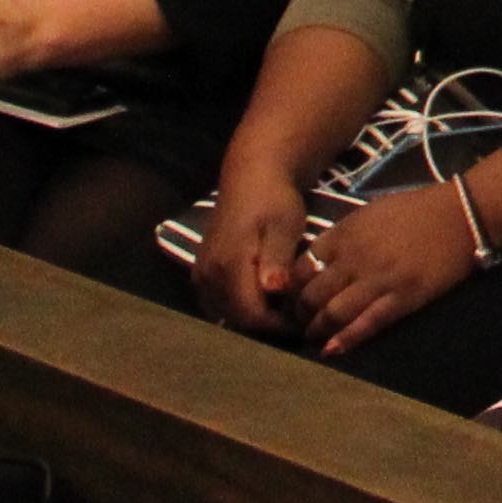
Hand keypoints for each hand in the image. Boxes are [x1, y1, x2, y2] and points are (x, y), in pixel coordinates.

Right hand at [191, 166, 317, 336]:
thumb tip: (272, 289)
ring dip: (252, 317)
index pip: (250, 314)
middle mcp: (207, 275)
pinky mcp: (201, 274)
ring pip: (225, 314)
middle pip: (236, 319)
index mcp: (228, 265)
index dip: (277, 324)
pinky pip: (217, 304)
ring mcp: (200, 276)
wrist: (250, 178)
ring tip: (282, 308)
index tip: (301, 320)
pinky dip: (239, 308)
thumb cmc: (274, 201)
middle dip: (266, 324)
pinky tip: (263, 299)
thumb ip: (277, 258)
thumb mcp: (284, 226)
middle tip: (295, 317)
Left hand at [297, 180, 484, 354]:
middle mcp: (355, 259)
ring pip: (334, 314)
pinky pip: (367, 324)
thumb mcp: (369, 213)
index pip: (301, 268)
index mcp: (344, 235)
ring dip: (317, 330)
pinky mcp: (402, 298)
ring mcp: (379, 281)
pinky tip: (331, 350)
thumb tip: (318, 260)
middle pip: (312, 295)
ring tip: (312, 338)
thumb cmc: (415, 210)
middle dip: (299, 315)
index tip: (289, 299)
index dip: (290, 289)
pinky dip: (346, 340)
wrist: (460, 214)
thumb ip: (342, 236)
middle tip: (296, 324)